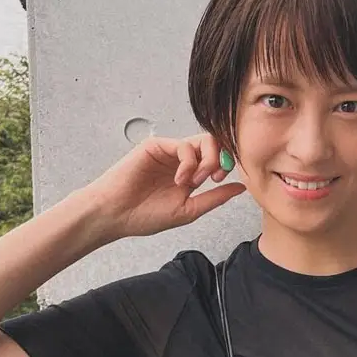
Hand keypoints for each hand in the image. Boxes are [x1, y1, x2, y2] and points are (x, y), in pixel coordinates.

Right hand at [83, 134, 245, 238]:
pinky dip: (188, 162)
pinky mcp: (156, 146)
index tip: (222, 181)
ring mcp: (169, 152)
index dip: (227, 165)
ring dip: (206, 161)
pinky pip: (183, 145)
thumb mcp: (188, 210)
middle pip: (215, 145)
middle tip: (214, 177)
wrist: (115, 214)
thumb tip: (241, 187)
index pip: (219, 159)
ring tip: (196, 181)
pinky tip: (180, 179)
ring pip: (202, 141)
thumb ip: (215, 198)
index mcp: (191, 175)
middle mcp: (181, 161)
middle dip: (221, 159)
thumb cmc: (144, 216)